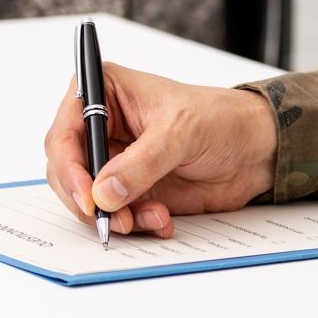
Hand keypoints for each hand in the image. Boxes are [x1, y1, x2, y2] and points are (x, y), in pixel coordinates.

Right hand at [44, 63, 276, 237]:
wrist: (254, 148)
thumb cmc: (219, 119)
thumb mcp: (180, 133)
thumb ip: (141, 163)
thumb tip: (104, 192)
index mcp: (103, 94)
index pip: (64, 135)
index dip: (70, 169)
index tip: (88, 198)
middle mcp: (102, 128)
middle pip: (68, 173)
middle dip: (89, 201)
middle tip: (115, 220)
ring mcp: (115, 161)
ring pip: (90, 200)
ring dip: (117, 216)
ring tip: (153, 217)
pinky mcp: (131, 189)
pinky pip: (116, 215)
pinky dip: (136, 223)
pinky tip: (163, 219)